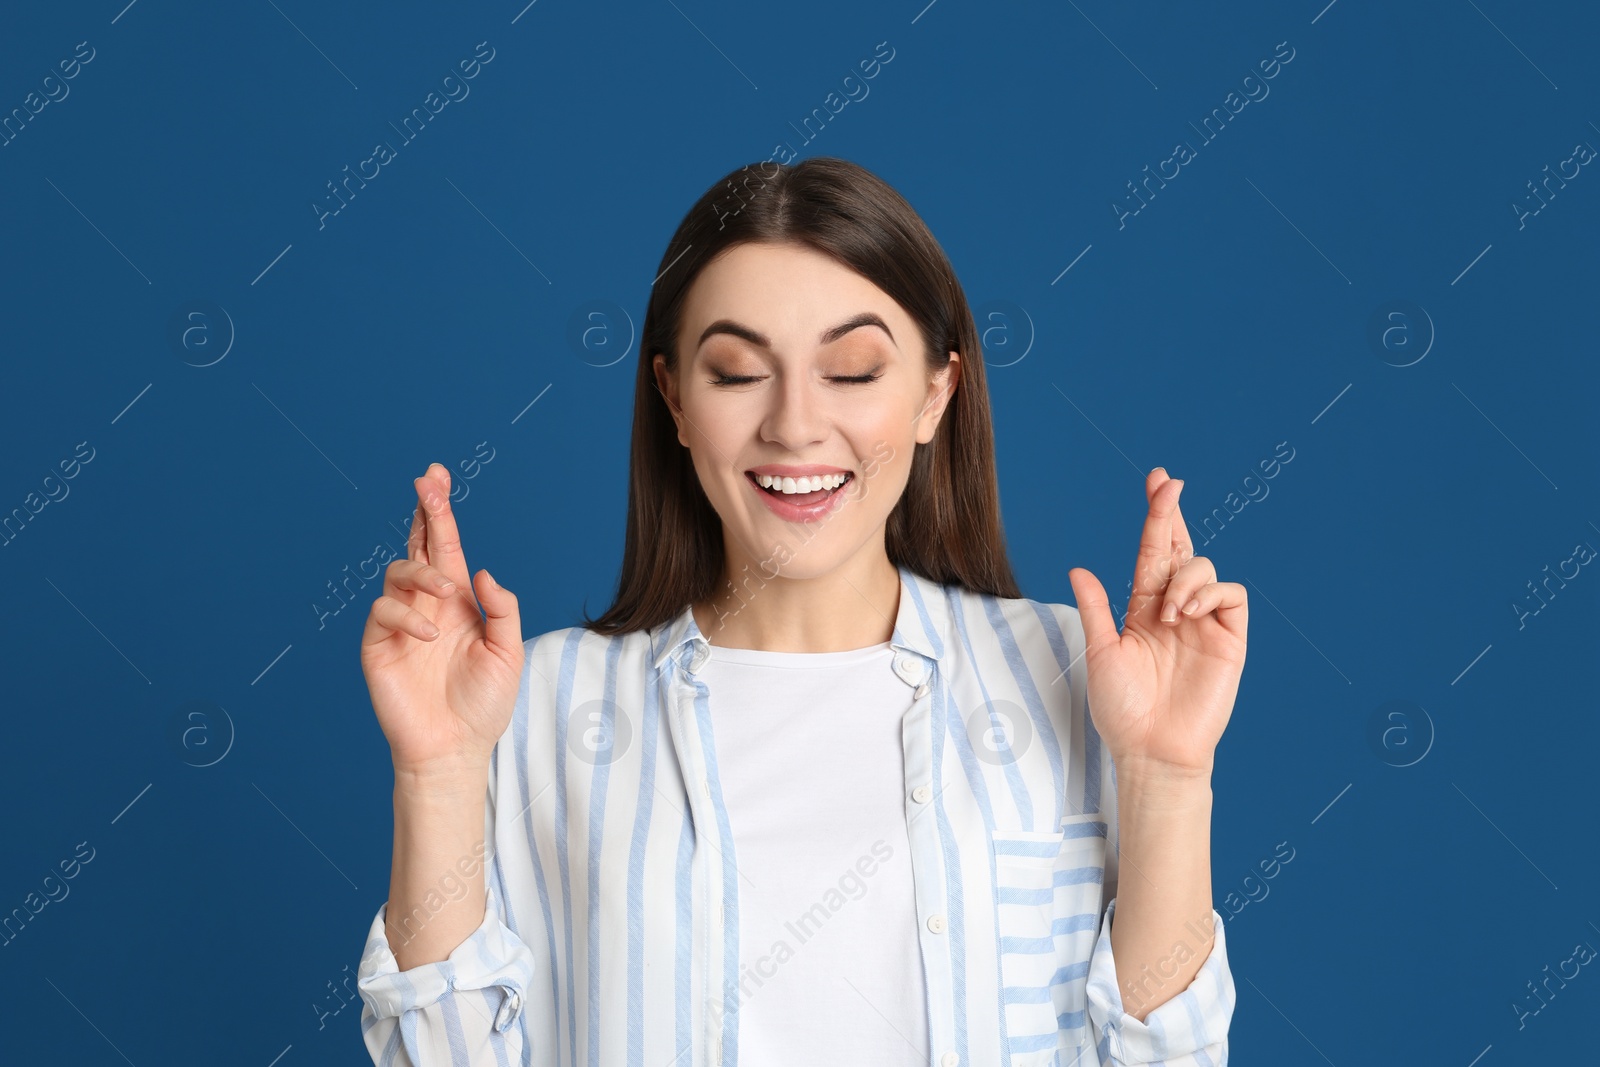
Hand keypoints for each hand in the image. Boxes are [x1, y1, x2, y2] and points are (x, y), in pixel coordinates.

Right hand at [360, 463, 524, 778]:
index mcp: (458, 601)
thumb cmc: (484, 704)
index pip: (446, 546)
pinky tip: (430, 635)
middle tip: (427, 483)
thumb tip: (480, 570)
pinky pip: (384, 611)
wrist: (455, 748)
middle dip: (423, 512)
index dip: (440, 512)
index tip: (437, 476)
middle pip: (419, 545)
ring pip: (398, 572)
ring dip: (422, 571)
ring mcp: (400, 622)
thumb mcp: (508, 651)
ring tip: (445, 592)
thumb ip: (501, 608)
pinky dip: (408, 615)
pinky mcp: (378, 645)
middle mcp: (426, 604)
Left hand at [1066, 468, 1245, 778]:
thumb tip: (1078, 568)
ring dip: (1182, 577)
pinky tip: (1185, 611)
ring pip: (1203, 568)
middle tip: (1168, 485)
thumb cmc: (1122, 710)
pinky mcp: (1229, 639)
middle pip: (1179, 548)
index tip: (1157, 481)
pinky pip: (1231, 595)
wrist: (1152, 751)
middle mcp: (1174, 608)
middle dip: (1172, 514)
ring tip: (1166, 612)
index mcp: (1142, 608)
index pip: (1152, 552)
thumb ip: (1095, 609)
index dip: (1156, 517)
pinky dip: (1208, 591)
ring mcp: (1204, 621)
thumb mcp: (1099, 653)